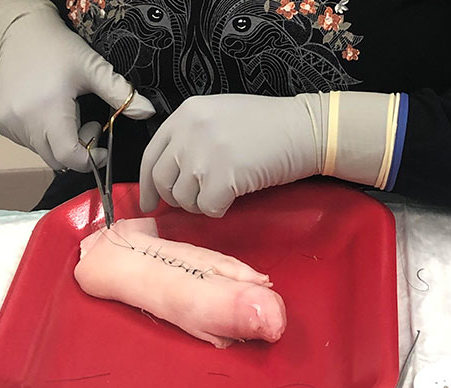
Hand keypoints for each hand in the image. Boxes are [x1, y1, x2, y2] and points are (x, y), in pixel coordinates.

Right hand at [0, 0, 155, 171]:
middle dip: (79, 150)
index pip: (70, 157)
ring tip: (69, 113)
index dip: (91, 159)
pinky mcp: (0, 122)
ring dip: (61, 142)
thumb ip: (120, 93)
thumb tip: (148, 112)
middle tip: (89, 123)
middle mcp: (22, 121)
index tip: (102, 147)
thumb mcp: (94, 68)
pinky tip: (49, 111)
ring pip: (43, 153)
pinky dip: (45, 136)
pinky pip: (29, 143)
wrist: (21, 33)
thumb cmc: (59, 49)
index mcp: (46, 109)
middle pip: (58, 159)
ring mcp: (8, 123)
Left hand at [140, 94, 321, 216]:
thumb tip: (171, 173)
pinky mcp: (222, 176)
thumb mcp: (221, 117)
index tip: (149, 203)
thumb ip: (192, 136)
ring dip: (201, 204)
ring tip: (223, 193)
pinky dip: (219, 209)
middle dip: (177, 198)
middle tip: (196, 201)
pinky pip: (207, 208)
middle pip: (163, 179)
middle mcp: (189, 130)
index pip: (151, 155)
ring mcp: (204, 153)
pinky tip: (234, 197)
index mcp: (186, 113)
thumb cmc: (268, 125)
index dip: (147, 184)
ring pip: (183, 197)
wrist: (304, 129)